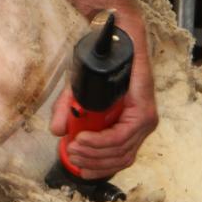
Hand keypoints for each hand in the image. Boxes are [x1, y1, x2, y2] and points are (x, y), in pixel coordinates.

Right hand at [49, 11, 157, 177]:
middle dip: (92, 161)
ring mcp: (146, 116)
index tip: (77, 166)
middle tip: (70, 154)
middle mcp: (142, 123)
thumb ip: (68, 111)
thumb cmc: (101, 64)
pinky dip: (101, 141)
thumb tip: (56, 132)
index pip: (119, 157)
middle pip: (120, 156)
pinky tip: (83, 139)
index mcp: (132, 123)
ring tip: (73, 146)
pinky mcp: (144, 106)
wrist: (113, 35)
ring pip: (121, 148)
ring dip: (94, 153)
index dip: (97, 166)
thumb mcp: (80, 92)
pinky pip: (124, 135)